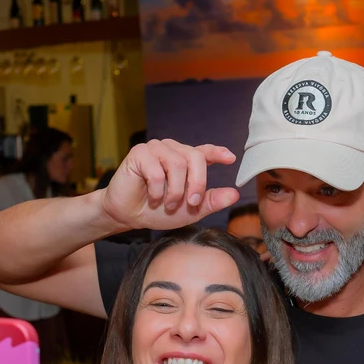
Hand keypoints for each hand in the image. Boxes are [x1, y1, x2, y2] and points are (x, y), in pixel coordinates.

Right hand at [100, 139, 240, 233]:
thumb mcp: (190, 210)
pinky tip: (152, 197)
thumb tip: (235, 194)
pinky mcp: (139, 153)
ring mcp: (156, 148)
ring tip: (168, 204)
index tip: (230, 158)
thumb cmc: (158, 210)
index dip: (218, 153)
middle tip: (192, 203)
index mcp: (185, 160)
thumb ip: (211, 201)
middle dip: (197, 183)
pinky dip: (156, 190)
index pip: (204, 152)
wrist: (129, 215)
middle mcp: (172, 150)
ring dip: (174, 191)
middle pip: (195, 158)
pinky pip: (156, 171)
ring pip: (177, 165)